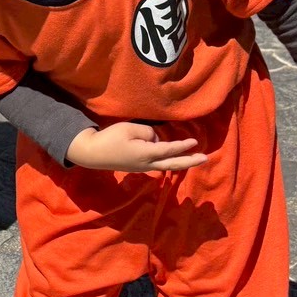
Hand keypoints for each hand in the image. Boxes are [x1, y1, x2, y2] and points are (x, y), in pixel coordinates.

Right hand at [66, 122, 207, 172]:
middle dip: (190, 161)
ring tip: (193, 159)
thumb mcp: (129, 130)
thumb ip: (147, 133)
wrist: (92, 153)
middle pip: (173, 164)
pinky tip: (173, 158)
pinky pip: (158, 164)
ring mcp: (142, 167)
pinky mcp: (138, 166)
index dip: (183, 146)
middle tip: (205, 158)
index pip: (169, 150)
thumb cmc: (109, 139)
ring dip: (181, 162)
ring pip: (166, 166)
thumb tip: (155, 139)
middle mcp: (147, 164)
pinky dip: (170, 161)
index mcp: (146, 154)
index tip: (195, 142)